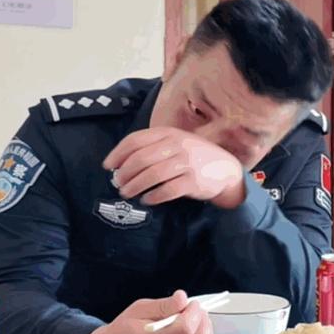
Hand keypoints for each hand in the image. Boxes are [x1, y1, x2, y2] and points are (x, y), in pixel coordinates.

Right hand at [79, 290, 213, 333]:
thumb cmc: (121, 332)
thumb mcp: (137, 310)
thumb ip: (163, 305)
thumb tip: (184, 299)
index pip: (184, 330)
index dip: (194, 314)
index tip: (191, 304)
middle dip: (204, 323)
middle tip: (196, 312)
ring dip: (205, 333)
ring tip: (194, 321)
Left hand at [103, 127, 245, 208]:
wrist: (225, 169)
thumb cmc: (194, 156)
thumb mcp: (176, 143)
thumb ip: (153, 147)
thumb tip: (122, 162)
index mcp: (168, 133)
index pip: (135, 140)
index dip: (118, 153)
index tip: (108, 166)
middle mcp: (176, 146)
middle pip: (141, 159)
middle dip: (124, 173)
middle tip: (118, 183)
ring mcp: (186, 163)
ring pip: (152, 175)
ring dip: (135, 186)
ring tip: (127, 193)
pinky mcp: (193, 182)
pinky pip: (167, 190)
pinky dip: (153, 196)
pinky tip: (147, 200)